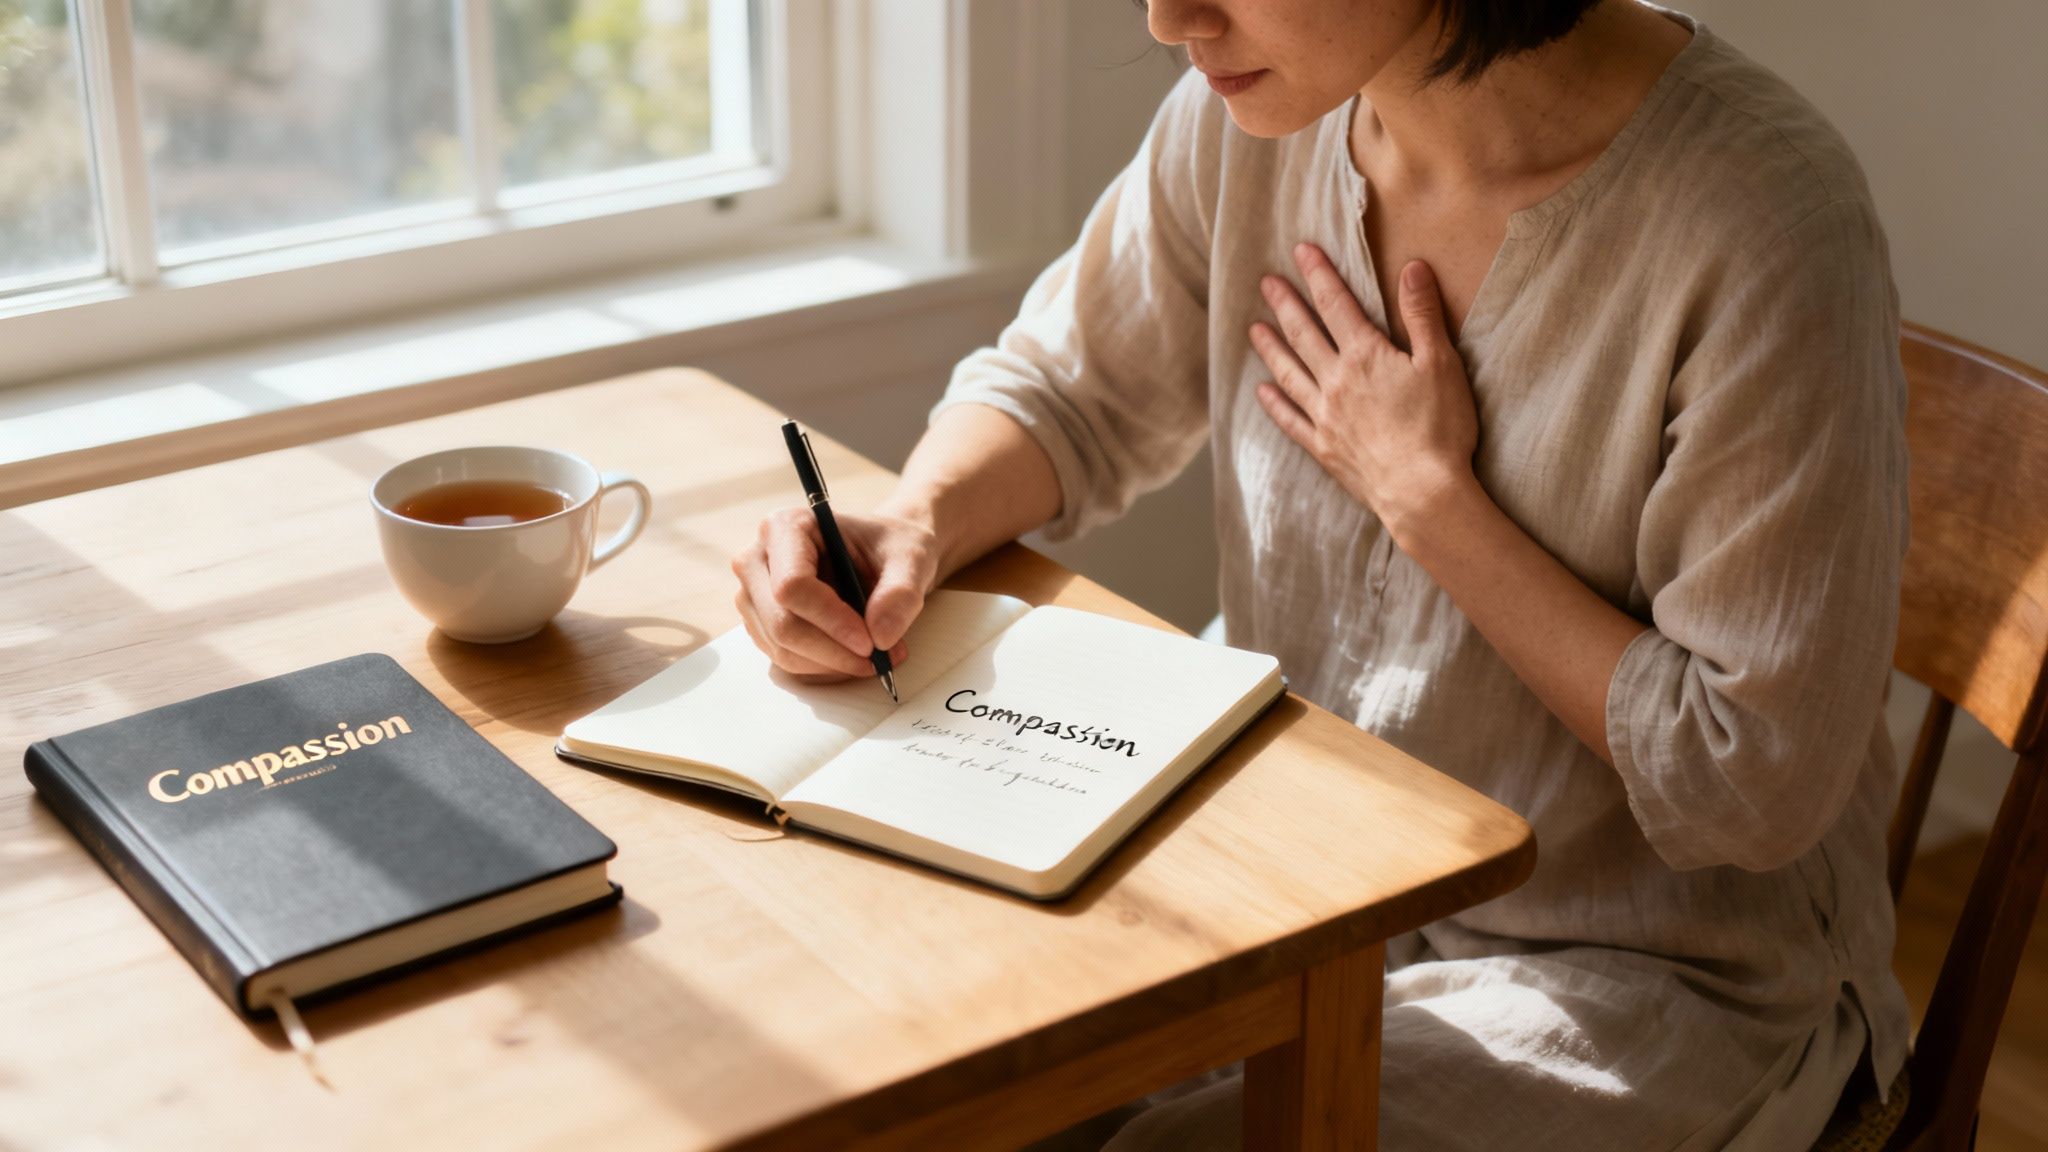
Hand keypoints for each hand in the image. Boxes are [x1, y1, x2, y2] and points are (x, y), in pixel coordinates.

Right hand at [730, 507, 936, 680]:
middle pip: (782, 623)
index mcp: (786, 527)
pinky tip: (854, 655)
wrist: (884, 556)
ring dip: (832, 664)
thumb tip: (881, 636)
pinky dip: (825, 667)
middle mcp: (758, 559)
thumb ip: (901, 593)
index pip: (792, 584)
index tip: (870, 642)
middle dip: (833, 651)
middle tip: (878, 660)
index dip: (830, 620)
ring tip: (877, 656)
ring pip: (783, 648)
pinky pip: (787, 659)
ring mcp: (755, 595)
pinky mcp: (763, 623)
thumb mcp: (912, 559)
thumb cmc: (891, 547)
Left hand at [1248, 243, 1480, 544]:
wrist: (1422, 492)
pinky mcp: (1323, 448)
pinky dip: (1274, 404)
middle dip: (1285, 304)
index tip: (1300, 251)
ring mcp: (1325, 417)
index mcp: (1365, 356)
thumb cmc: (1440, 428)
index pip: (1336, 305)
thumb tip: (1412, 267)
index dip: (1318, 275)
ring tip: (1254, 328)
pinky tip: (1261, 391)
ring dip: (1271, 348)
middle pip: (1304, 334)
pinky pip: (1290, 421)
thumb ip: (1422, 314)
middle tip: (1266, 282)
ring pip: (1289, 373)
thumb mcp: (1441, 363)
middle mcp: (1336, 382)